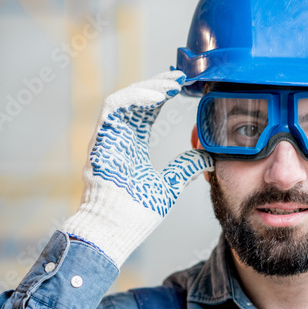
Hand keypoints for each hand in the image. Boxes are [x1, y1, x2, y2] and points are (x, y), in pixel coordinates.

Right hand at [61, 70, 212, 266]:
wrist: (114, 231)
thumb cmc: (135, 215)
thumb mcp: (169, 186)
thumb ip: (184, 168)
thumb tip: (207, 158)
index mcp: (132, 147)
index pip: (147, 112)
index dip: (163, 95)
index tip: (185, 86)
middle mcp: (118, 139)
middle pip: (135, 100)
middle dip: (158, 84)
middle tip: (182, 76)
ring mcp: (107, 139)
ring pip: (124, 98)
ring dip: (148, 87)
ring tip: (172, 83)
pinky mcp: (100, 140)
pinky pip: (113, 108)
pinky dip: (134, 97)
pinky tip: (157, 96)